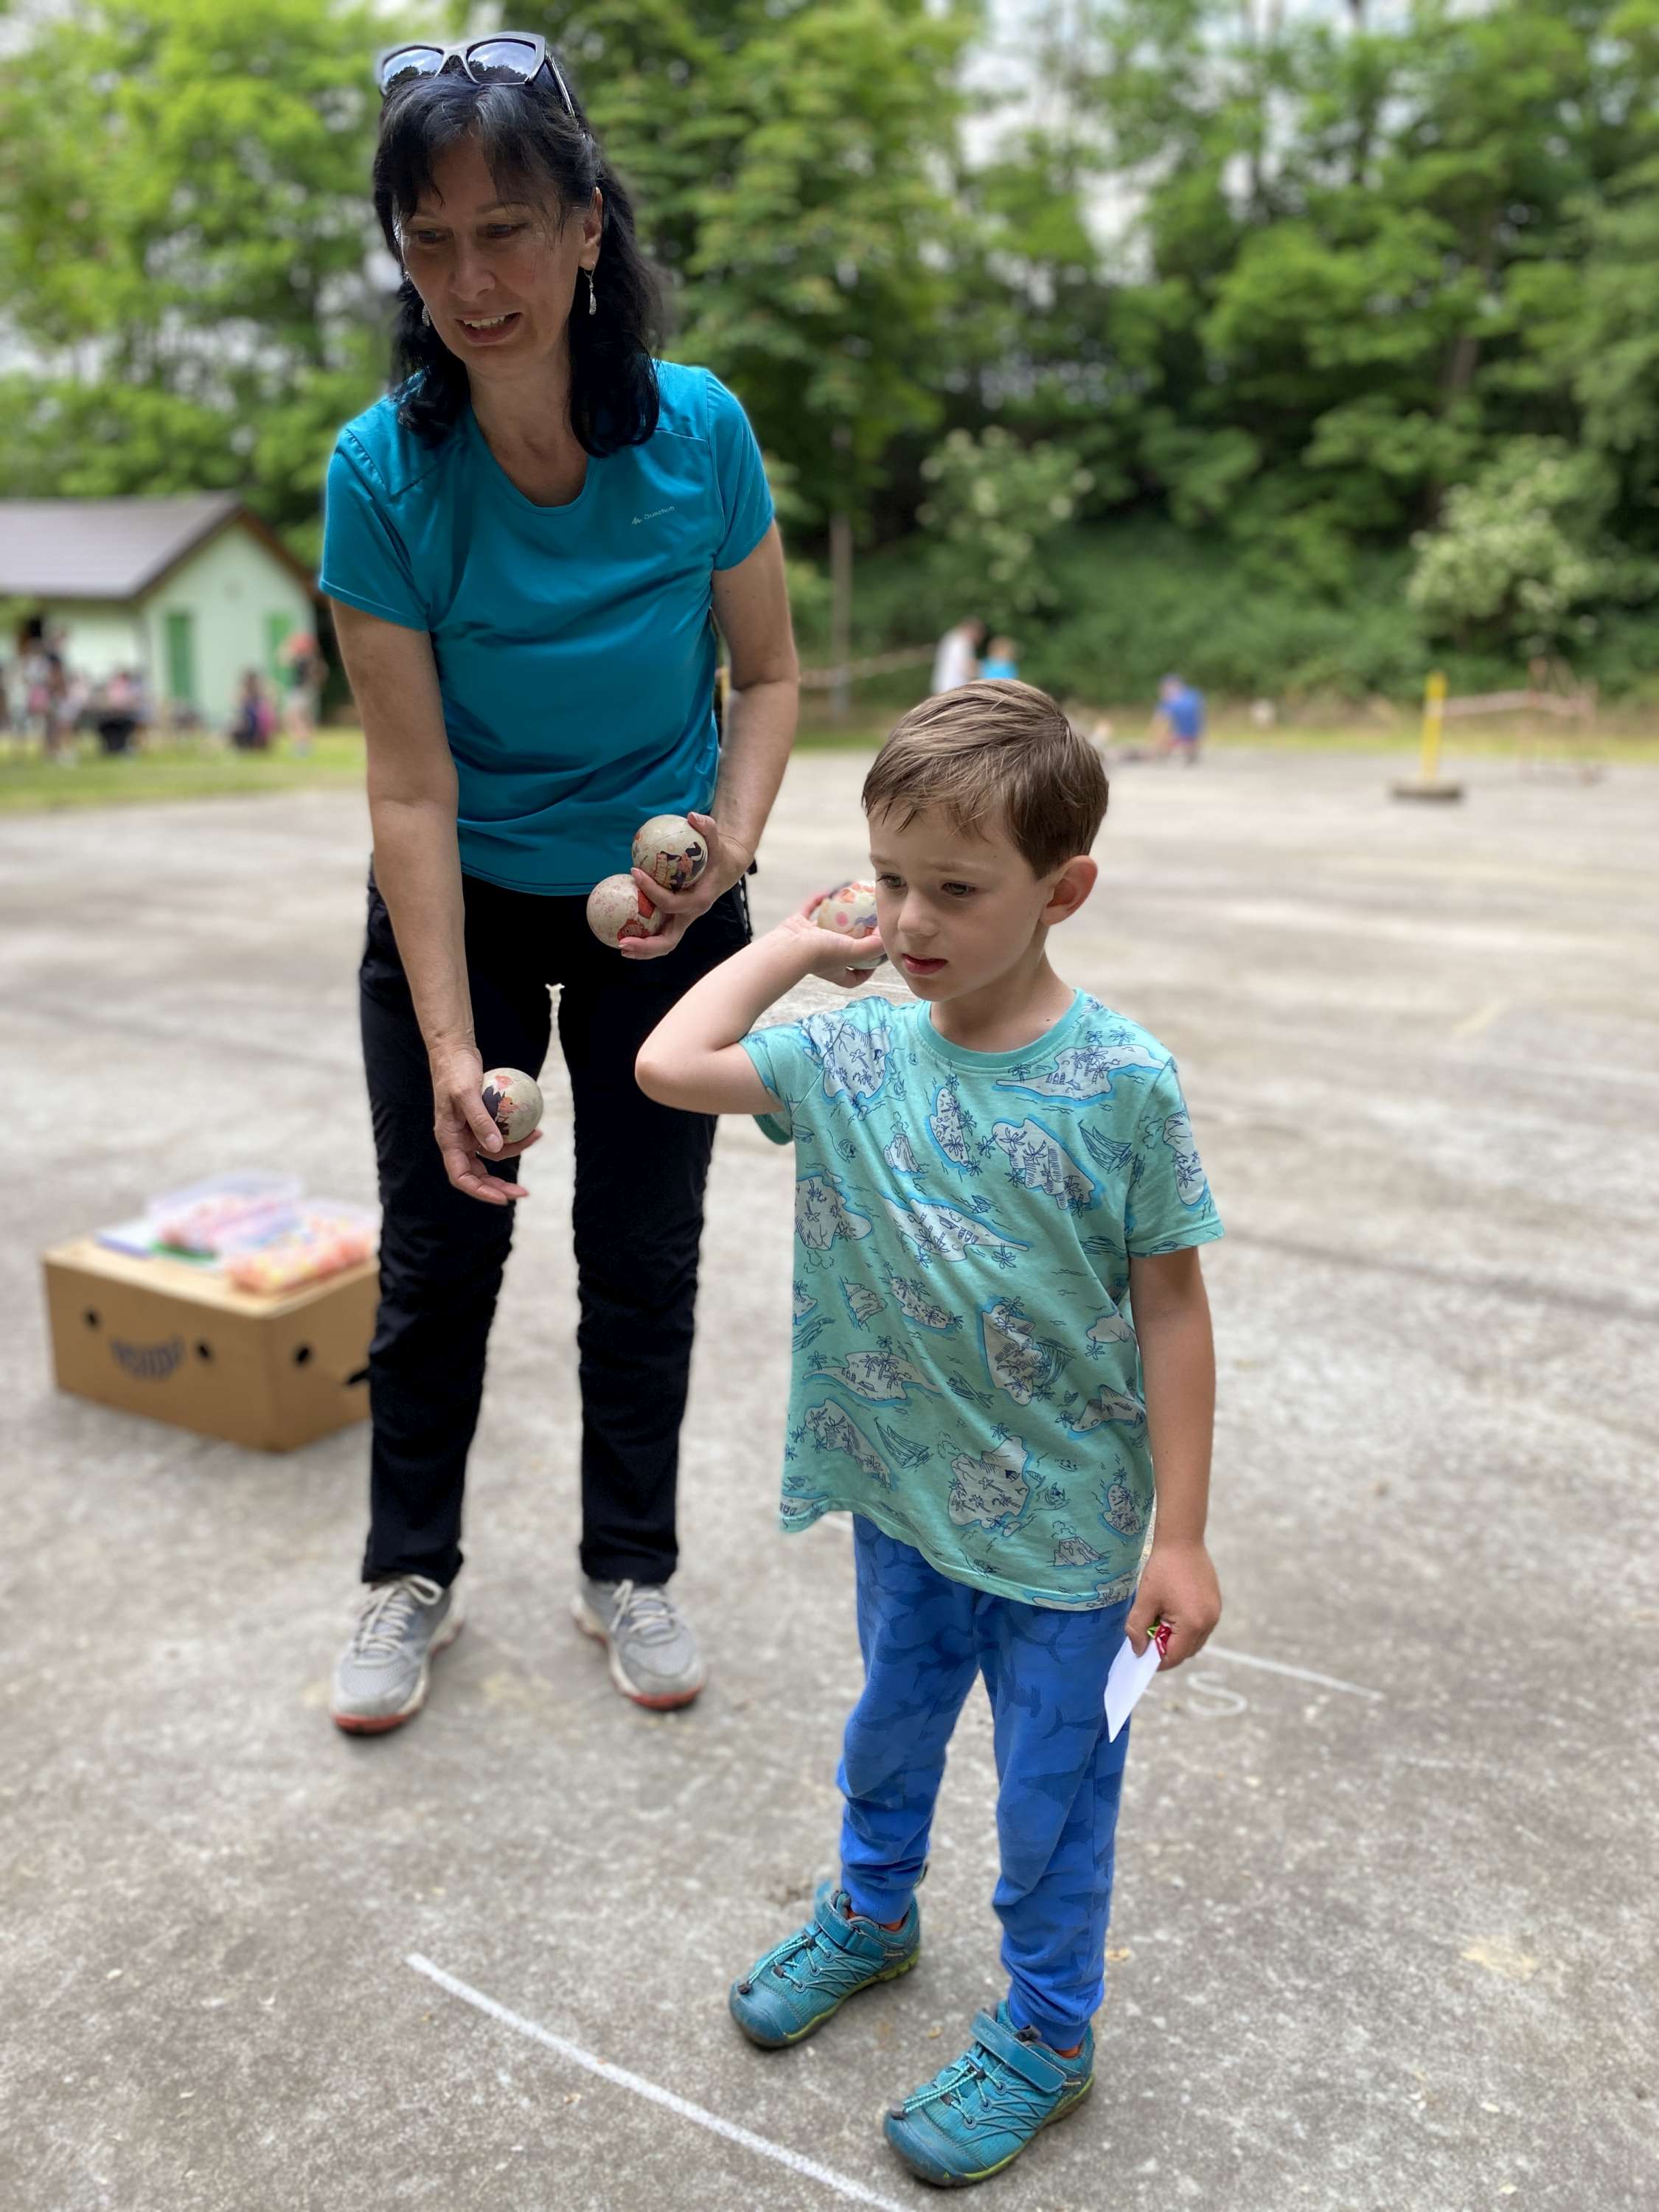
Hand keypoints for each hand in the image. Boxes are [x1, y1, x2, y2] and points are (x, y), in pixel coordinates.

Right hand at [430, 1044, 541, 1205]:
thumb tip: (495, 1150)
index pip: (461, 1176)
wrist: (454, 1051)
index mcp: (448, 1139)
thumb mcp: (467, 1093)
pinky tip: (533, 1128)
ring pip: (494, 1153)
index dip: (481, 1191)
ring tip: (537, 1136)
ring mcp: (469, 1132)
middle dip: (500, 1185)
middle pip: (478, 1173)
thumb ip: (481, 1121)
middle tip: (524, 1193)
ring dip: (516, 1150)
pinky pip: (500, 1136)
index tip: (503, 1199)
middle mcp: (458, 1141)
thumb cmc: (456, 1070)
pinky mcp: (480, 1122)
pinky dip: (515, 1135)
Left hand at [620, 811, 748, 960]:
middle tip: (622, 943)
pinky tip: (621, 933)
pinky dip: (642, 938)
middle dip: (646, 946)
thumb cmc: (718, 854)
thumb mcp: (716, 840)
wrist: (726, 869)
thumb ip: (708, 827)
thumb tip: (692, 815)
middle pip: (668, 940)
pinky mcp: (675, 920)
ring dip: (641, 950)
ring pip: (663, 943)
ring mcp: (682, 921)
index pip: (672, 903)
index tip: (635, 872)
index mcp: (699, 901)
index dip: (652, 892)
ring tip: (619, 946)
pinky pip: (658, 934)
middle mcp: (690, 916)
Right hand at [772, 893, 884, 989]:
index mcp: (837, 969)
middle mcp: (823, 958)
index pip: (855, 977)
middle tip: (868, 926)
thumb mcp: (855, 952)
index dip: (868, 971)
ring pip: (826, 930)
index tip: (877, 960)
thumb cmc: (821, 954)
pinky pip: (809, 912)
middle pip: (843, 952)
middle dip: (855, 941)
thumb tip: (886, 936)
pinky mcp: (798, 927)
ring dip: (838, 919)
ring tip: (852, 907)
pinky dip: (817, 902)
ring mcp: (809, 942)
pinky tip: (828, 892)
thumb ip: (874, 946)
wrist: (789, 947)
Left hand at [1127, 1539, 1220, 1669]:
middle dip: (1167, 1650)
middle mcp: (1209, 1622)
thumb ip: (1138, 1628)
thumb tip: (1138, 1650)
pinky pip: (1201, 1627)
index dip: (1156, 1660)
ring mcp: (1215, 1613)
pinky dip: (1186, 1628)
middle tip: (1148, 1637)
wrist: (1182, 1540)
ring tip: (1159, 1621)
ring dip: (1177, 1639)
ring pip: (1195, 1640)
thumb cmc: (1163, 1569)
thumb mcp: (1145, 1600)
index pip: (1175, 1656)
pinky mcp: (1215, 1604)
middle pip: (1187, 1651)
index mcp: (1193, 1624)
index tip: (1142, 1655)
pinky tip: (1171, 1612)